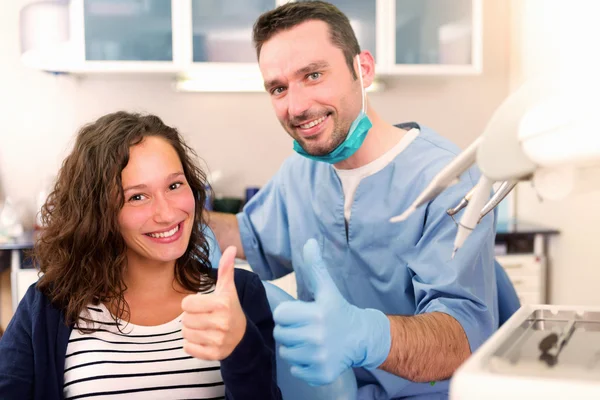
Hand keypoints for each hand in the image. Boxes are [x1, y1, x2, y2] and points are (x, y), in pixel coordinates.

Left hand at [181, 246, 246, 359]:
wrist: (242, 336)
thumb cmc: (230, 308)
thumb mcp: (228, 289)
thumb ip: (226, 269)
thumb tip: (231, 248)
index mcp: (222, 304)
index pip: (186, 304)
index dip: (191, 304)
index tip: (202, 305)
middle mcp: (221, 323)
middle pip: (185, 320)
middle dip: (192, 318)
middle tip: (205, 318)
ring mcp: (218, 340)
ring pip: (186, 334)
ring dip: (191, 331)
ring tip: (205, 328)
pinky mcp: (214, 354)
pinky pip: (188, 348)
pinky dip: (192, 345)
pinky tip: (204, 339)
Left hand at [273, 239, 390, 385]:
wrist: (362, 338)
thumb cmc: (339, 311)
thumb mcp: (328, 288)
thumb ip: (315, 266)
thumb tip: (309, 241)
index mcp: (316, 314)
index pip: (280, 315)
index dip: (288, 314)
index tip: (301, 314)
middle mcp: (318, 337)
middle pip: (280, 335)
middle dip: (289, 330)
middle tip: (305, 328)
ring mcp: (320, 357)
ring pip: (286, 353)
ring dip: (294, 348)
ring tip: (310, 341)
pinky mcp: (321, 374)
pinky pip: (295, 370)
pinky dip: (302, 365)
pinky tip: (315, 355)